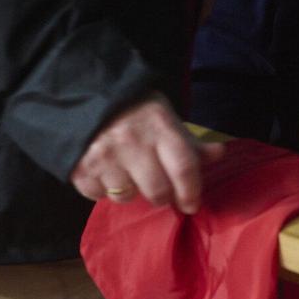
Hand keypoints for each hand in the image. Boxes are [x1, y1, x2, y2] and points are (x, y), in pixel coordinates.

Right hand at [69, 93, 226, 214]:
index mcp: (159, 126)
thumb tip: (218, 154)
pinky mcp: (80, 168)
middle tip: (159, 188)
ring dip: (130, 190)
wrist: (86, 94)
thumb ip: (189, 141)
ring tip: (127, 172)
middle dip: (162, 195)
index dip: (191, 191)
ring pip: (127, 197)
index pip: (183, 167)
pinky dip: (103, 189)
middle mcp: (132, 141)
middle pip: (157, 191)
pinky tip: (105, 171)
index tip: (191, 204)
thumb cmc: (134, 109)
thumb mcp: (166, 117)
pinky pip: (98, 196)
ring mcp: (104, 156)